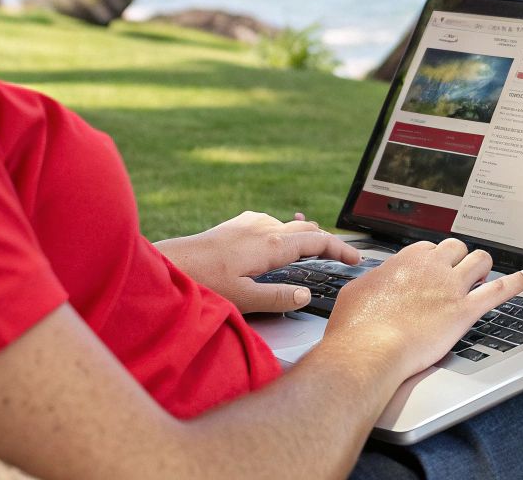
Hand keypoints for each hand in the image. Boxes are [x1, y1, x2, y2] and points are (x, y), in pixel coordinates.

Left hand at [155, 210, 360, 313]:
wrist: (167, 264)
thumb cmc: (200, 282)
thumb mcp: (244, 298)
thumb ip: (278, 297)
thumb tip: (305, 295)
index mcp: (271, 246)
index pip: (316, 242)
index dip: (340, 250)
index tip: (355, 259)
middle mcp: (263, 228)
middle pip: (307, 229)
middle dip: (326, 242)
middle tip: (340, 257)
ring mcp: (248, 224)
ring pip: (287, 225)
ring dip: (304, 236)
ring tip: (314, 249)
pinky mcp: (235, 225)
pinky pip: (269, 223)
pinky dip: (282, 231)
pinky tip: (275, 239)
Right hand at [321, 237, 522, 380]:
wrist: (369, 351)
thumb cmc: (356, 328)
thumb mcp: (356, 292)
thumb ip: (373, 281)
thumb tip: (375, 280)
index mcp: (407, 259)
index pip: (430, 248)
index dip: (434, 261)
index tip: (434, 271)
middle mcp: (432, 267)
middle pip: (458, 247)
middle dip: (459, 259)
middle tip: (458, 275)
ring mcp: (451, 287)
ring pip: (480, 260)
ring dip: (483, 267)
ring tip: (481, 278)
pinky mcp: (465, 311)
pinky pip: (499, 291)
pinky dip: (516, 282)